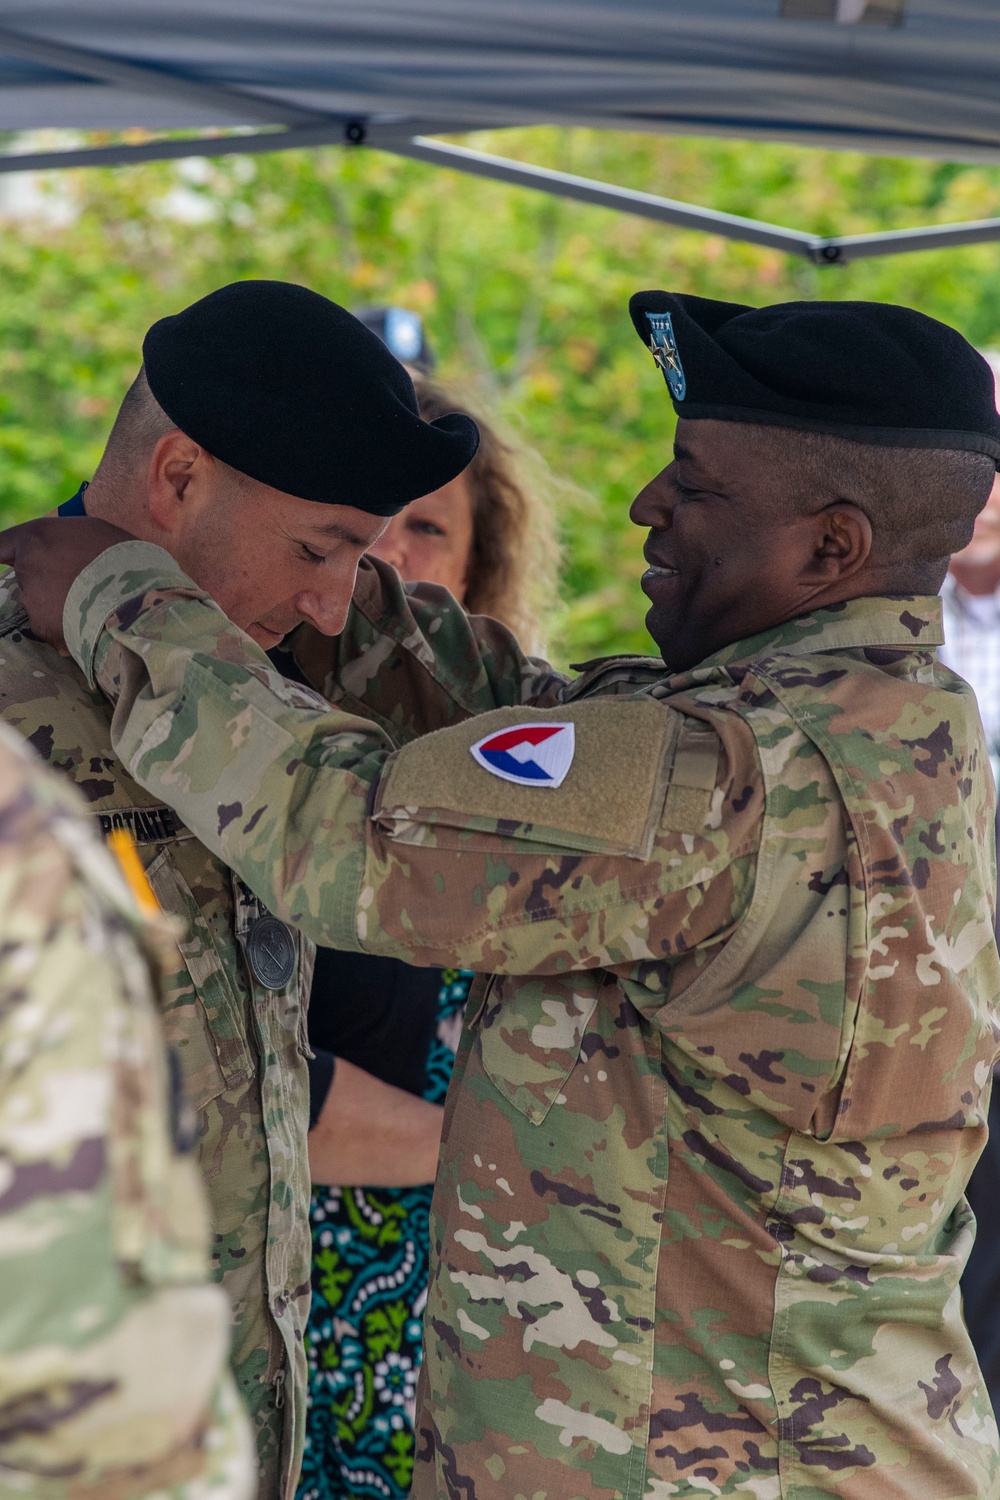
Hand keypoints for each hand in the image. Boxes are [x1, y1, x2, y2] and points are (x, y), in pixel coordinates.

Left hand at [0, 517, 135, 652]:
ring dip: (62, 607)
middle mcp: (27, 569)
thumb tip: (58, 553)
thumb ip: (64, 541)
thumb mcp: (93, 531)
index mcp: (35, 539)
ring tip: (97, 606)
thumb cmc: (121, 556)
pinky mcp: (44, 629)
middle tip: (84, 584)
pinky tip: (95, 624)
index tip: (7, 559)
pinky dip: (70, 629)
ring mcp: (32, 602)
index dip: (4, 552)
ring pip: (42, 605)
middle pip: (28, 577)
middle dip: (49, 582)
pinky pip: (55, 628)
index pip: (1, 544)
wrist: (136, 597)